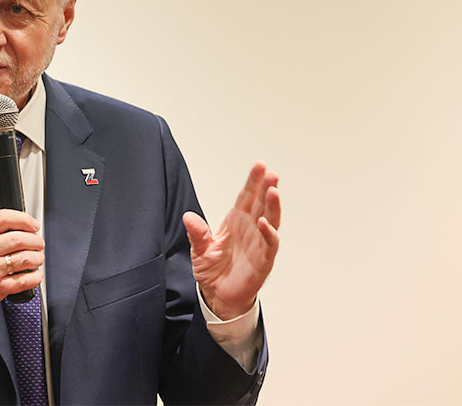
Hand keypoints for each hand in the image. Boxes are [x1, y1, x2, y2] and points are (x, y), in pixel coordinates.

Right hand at [0, 209, 44, 318]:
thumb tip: (16, 226)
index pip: (3, 218)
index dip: (23, 219)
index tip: (32, 224)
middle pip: (19, 239)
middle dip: (35, 240)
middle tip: (38, 243)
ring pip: (25, 259)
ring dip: (37, 257)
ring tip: (37, 257)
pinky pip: (24, 281)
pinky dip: (35, 277)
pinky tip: (35, 274)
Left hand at [183, 161, 280, 320]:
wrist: (218, 294)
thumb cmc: (212, 270)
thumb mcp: (199, 249)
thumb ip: (197, 233)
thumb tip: (188, 217)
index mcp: (236, 222)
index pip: (247, 197)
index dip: (253, 182)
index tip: (260, 166)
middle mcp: (250, 229)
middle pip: (261, 204)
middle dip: (266, 188)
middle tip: (271, 173)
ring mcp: (259, 243)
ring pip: (270, 220)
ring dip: (273, 206)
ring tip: (273, 191)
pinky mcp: (263, 260)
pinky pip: (269, 244)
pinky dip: (268, 233)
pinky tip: (264, 223)